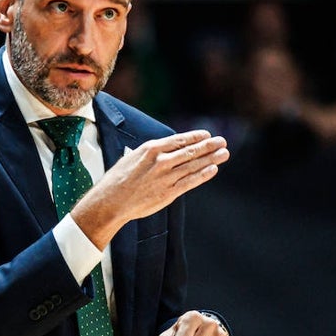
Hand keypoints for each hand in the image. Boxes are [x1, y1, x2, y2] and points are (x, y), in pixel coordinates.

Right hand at [73, 130, 228, 248]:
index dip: (195, 137)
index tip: (206, 134)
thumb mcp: (132, 157)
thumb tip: (162, 150)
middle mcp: (161, 161)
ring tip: (223, 153)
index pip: (179, 140)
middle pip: (191, 151)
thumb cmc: (118, 179)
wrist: (111, 201)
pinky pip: (191, 181)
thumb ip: (150, 154)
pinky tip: (213, 169)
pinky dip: (203, 174)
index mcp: (151, 149)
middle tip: (222, 141)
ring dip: (211, 158)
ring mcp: (166, 177)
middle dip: (209, 146)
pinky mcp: (168, 192)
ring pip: (194, 165)